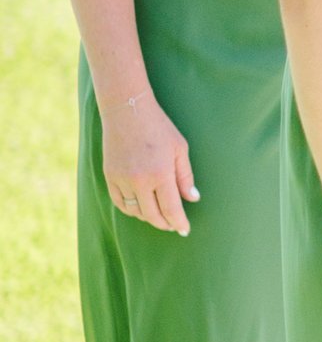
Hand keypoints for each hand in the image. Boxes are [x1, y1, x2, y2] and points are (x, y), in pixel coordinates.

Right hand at [100, 94, 196, 234]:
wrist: (127, 111)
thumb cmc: (159, 128)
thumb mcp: (179, 149)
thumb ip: (185, 177)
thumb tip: (192, 199)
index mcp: (160, 174)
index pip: (171, 209)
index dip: (179, 223)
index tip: (185, 230)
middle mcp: (139, 180)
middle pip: (152, 215)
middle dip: (165, 224)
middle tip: (173, 226)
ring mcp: (122, 180)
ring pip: (136, 212)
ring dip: (149, 217)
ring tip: (159, 215)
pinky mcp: (109, 176)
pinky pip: (120, 203)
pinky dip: (131, 210)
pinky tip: (141, 208)